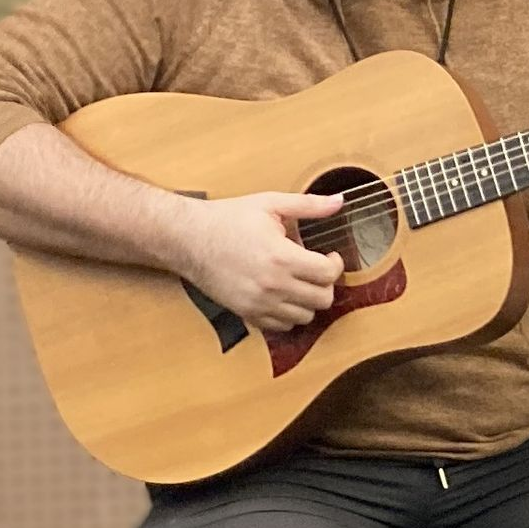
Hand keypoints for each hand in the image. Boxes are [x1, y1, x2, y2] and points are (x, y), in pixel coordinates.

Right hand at [176, 192, 346, 332]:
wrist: (189, 239)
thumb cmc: (228, 219)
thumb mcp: (270, 204)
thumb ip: (309, 205)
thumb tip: (339, 201)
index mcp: (282, 257)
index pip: (328, 274)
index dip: (335, 264)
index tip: (329, 256)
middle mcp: (273, 285)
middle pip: (322, 299)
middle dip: (325, 283)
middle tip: (317, 269)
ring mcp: (259, 303)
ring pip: (305, 317)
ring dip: (308, 300)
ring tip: (300, 281)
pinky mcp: (246, 313)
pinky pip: (281, 326)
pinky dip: (288, 315)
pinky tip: (283, 295)